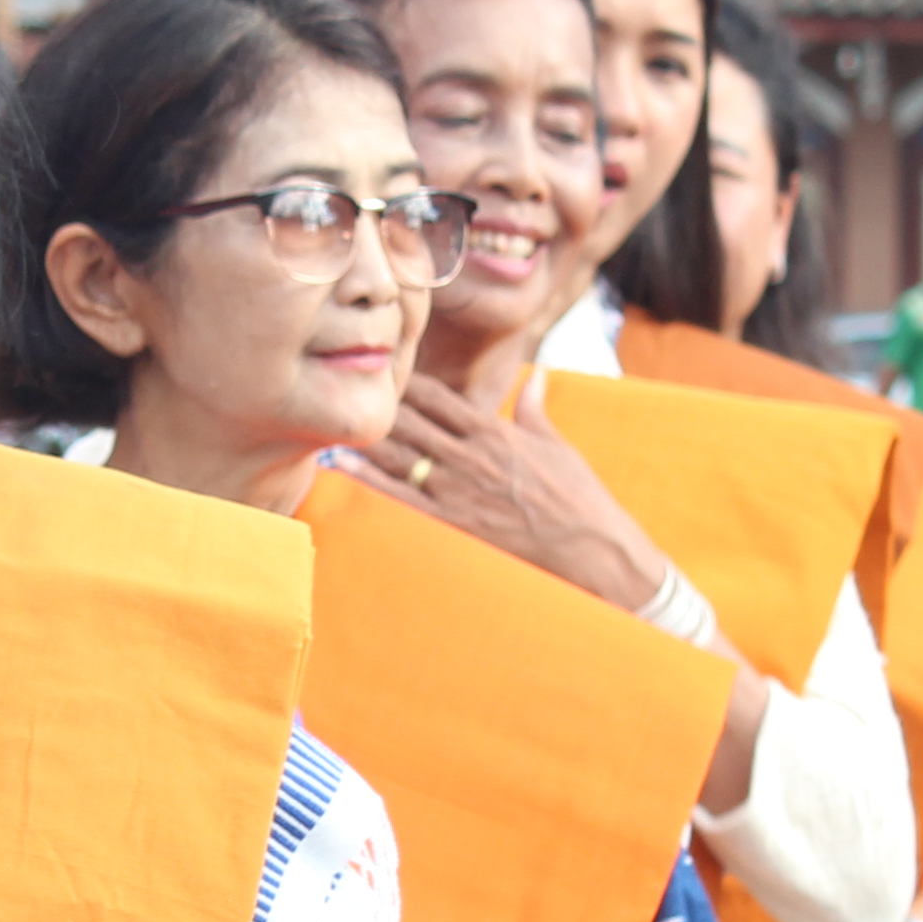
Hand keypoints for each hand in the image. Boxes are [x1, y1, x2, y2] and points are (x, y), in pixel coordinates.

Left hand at [349, 376, 672, 614]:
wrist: (592, 549)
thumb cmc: (580, 498)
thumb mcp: (558, 445)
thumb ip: (535, 408)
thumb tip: (536, 373)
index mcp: (495, 432)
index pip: (439, 397)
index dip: (406, 383)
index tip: (381, 372)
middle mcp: (471, 456)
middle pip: (409, 422)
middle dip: (376, 406)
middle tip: (342, 393)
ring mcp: (458, 490)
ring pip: (397, 454)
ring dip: (363, 437)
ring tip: (330, 422)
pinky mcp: (452, 523)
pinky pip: (399, 497)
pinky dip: (366, 479)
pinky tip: (338, 466)